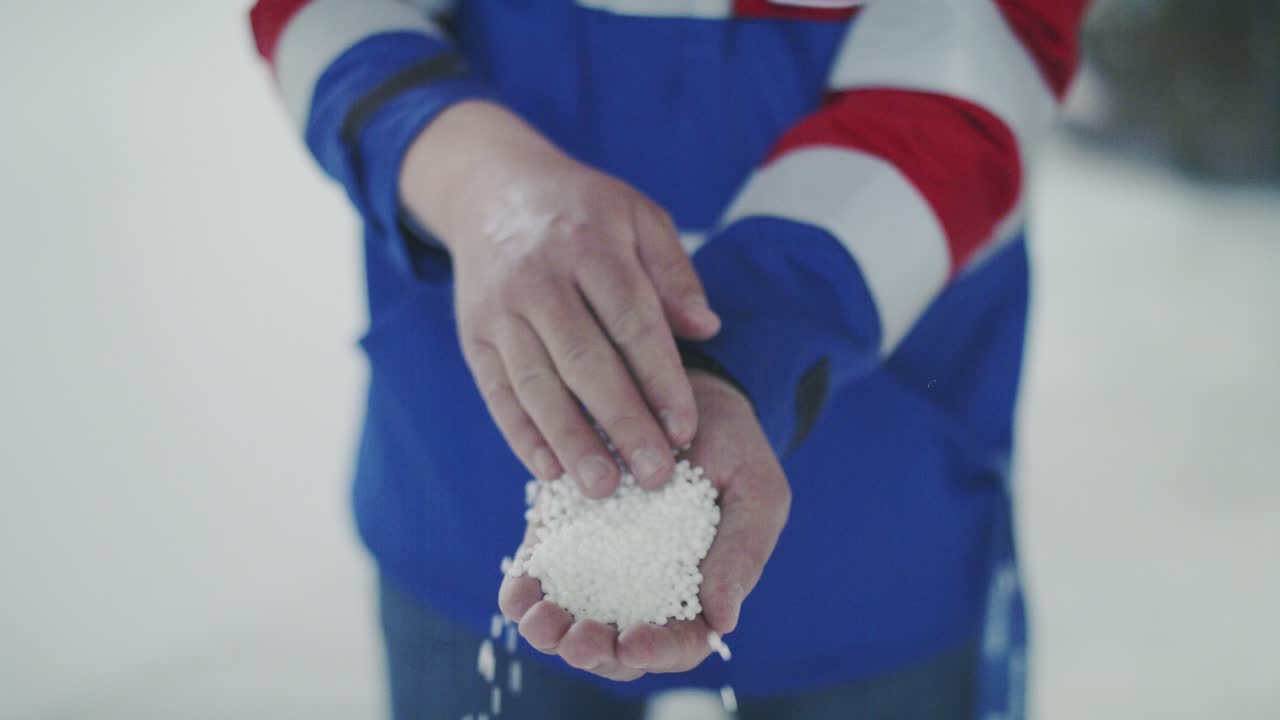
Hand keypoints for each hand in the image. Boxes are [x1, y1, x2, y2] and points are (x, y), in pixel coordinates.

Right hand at [400, 101, 720, 497]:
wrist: (492, 191)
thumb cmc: (582, 212)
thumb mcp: (638, 217)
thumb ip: (673, 273)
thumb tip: (706, 329)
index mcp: (590, 245)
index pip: (631, 321)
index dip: (659, 378)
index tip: (684, 428)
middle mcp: (540, 278)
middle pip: (584, 359)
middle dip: (621, 422)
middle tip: (654, 475)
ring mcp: (500, 309)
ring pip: (536, 383)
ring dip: (570, 440)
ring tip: (604, 488)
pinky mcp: (473, 335)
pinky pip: (497, 392)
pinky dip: (521, 434)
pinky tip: (549, 471)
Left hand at [497, 371, 790, 680]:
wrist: (676, 388)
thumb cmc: (731, 445)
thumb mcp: (754, 489)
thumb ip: (743, 552)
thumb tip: (721, 620)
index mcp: (700, 590)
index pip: (681, 642)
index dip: (659, 651)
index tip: (635, 640)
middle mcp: (644, 589)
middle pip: (617, 647)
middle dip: (594, 651)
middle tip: (577, 639)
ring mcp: (598, 566)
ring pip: (571, 624)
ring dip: (551, 634)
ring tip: (540, 623)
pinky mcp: (561, 537)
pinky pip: (537, 578)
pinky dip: (523, 593)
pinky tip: (518, 592)